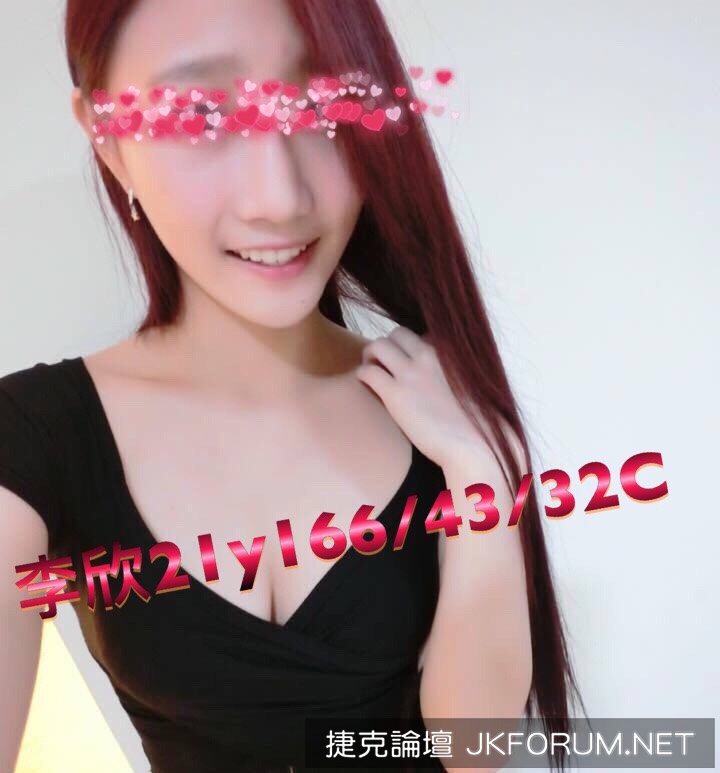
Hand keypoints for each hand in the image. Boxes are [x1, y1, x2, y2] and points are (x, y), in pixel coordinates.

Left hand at [355, 326, 493, 469]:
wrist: (474, 445)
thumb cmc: (480, 425)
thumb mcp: (474, 387)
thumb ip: (459, 376)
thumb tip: (451, 382)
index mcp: (449, 354)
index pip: (423, 335)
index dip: (412, 349)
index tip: (410, 363)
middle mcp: (429, 356)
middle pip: (397, 334)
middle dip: (388, 346)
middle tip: (384, 364)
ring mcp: (411, 373)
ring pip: (378, 345)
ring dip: (371, 356)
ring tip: (372, 373)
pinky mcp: (395, 394)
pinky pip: (367, 372)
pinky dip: (363, 376)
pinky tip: (367, 388)